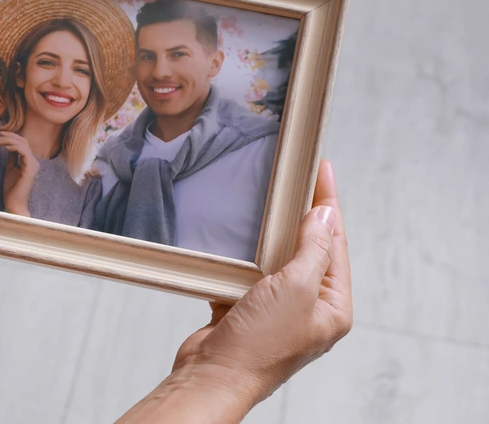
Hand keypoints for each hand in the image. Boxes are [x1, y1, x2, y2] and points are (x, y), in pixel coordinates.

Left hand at [0, 131, 39, 216]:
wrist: (14, 203)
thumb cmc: (12, 189)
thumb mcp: (10, 168)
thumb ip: (12, 157)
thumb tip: (9, 145)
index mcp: (29, 161)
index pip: (23, 143)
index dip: (11, 137)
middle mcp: (33, 162)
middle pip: (23, 141)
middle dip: (9, 136)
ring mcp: (33, 165)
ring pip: (23, 144)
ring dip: (9, 141)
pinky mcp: (30, 169)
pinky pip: (24, 152)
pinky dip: (15, 147)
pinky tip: (5, 147)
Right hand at [172, 160, 351, 409]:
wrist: (212, 375)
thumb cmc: (258, 345)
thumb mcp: (296, 287)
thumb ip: (312, 248)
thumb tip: (324, 216)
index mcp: (332, 306)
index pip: (336, 243)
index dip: (329, 204)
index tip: (322, 172)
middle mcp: (309, 308)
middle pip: (310, 249)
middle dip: (304, 215)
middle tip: (301, 178)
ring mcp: (277, 310)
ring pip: (278, 259)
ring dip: (271, 235)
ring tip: (272, 201)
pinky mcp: (247, 310)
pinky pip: (250, 273)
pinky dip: (244, 257)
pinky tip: (240, 240)